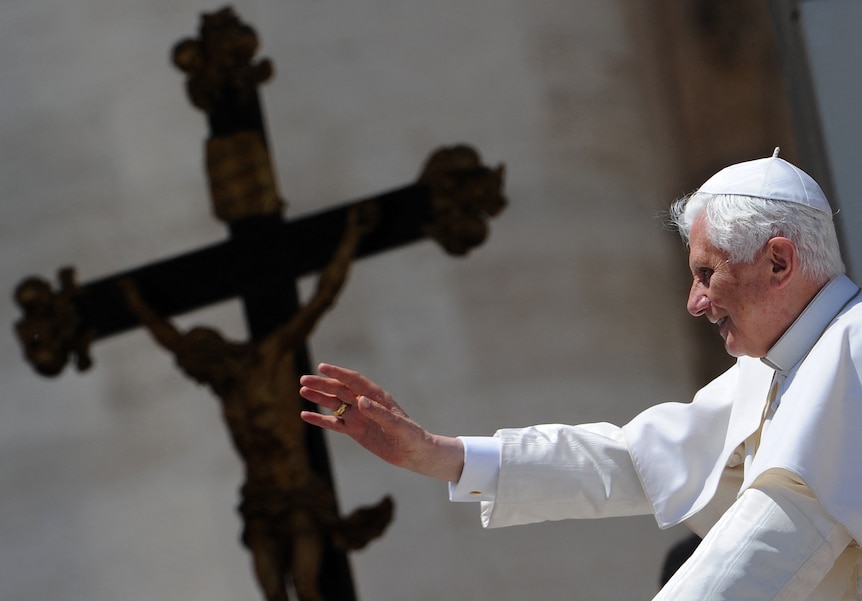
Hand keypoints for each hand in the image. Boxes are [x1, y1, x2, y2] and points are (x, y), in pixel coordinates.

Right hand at [299, 363, 463, 481]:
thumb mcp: (396, 425)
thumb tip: (359, 401)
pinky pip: (334, 424)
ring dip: (319, 397)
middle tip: (303, 380)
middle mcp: (364, 403)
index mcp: (376, 396)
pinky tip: (305, 415)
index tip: (322, 367)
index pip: (354, 380)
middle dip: (322, 384)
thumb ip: (378, 413)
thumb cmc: (411, 435)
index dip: (338, 373)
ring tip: (302, 390)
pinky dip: (320, 419)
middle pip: (340, 390)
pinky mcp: (355, 431)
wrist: (414, 453)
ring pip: (334, 404)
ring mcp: (358, 416)